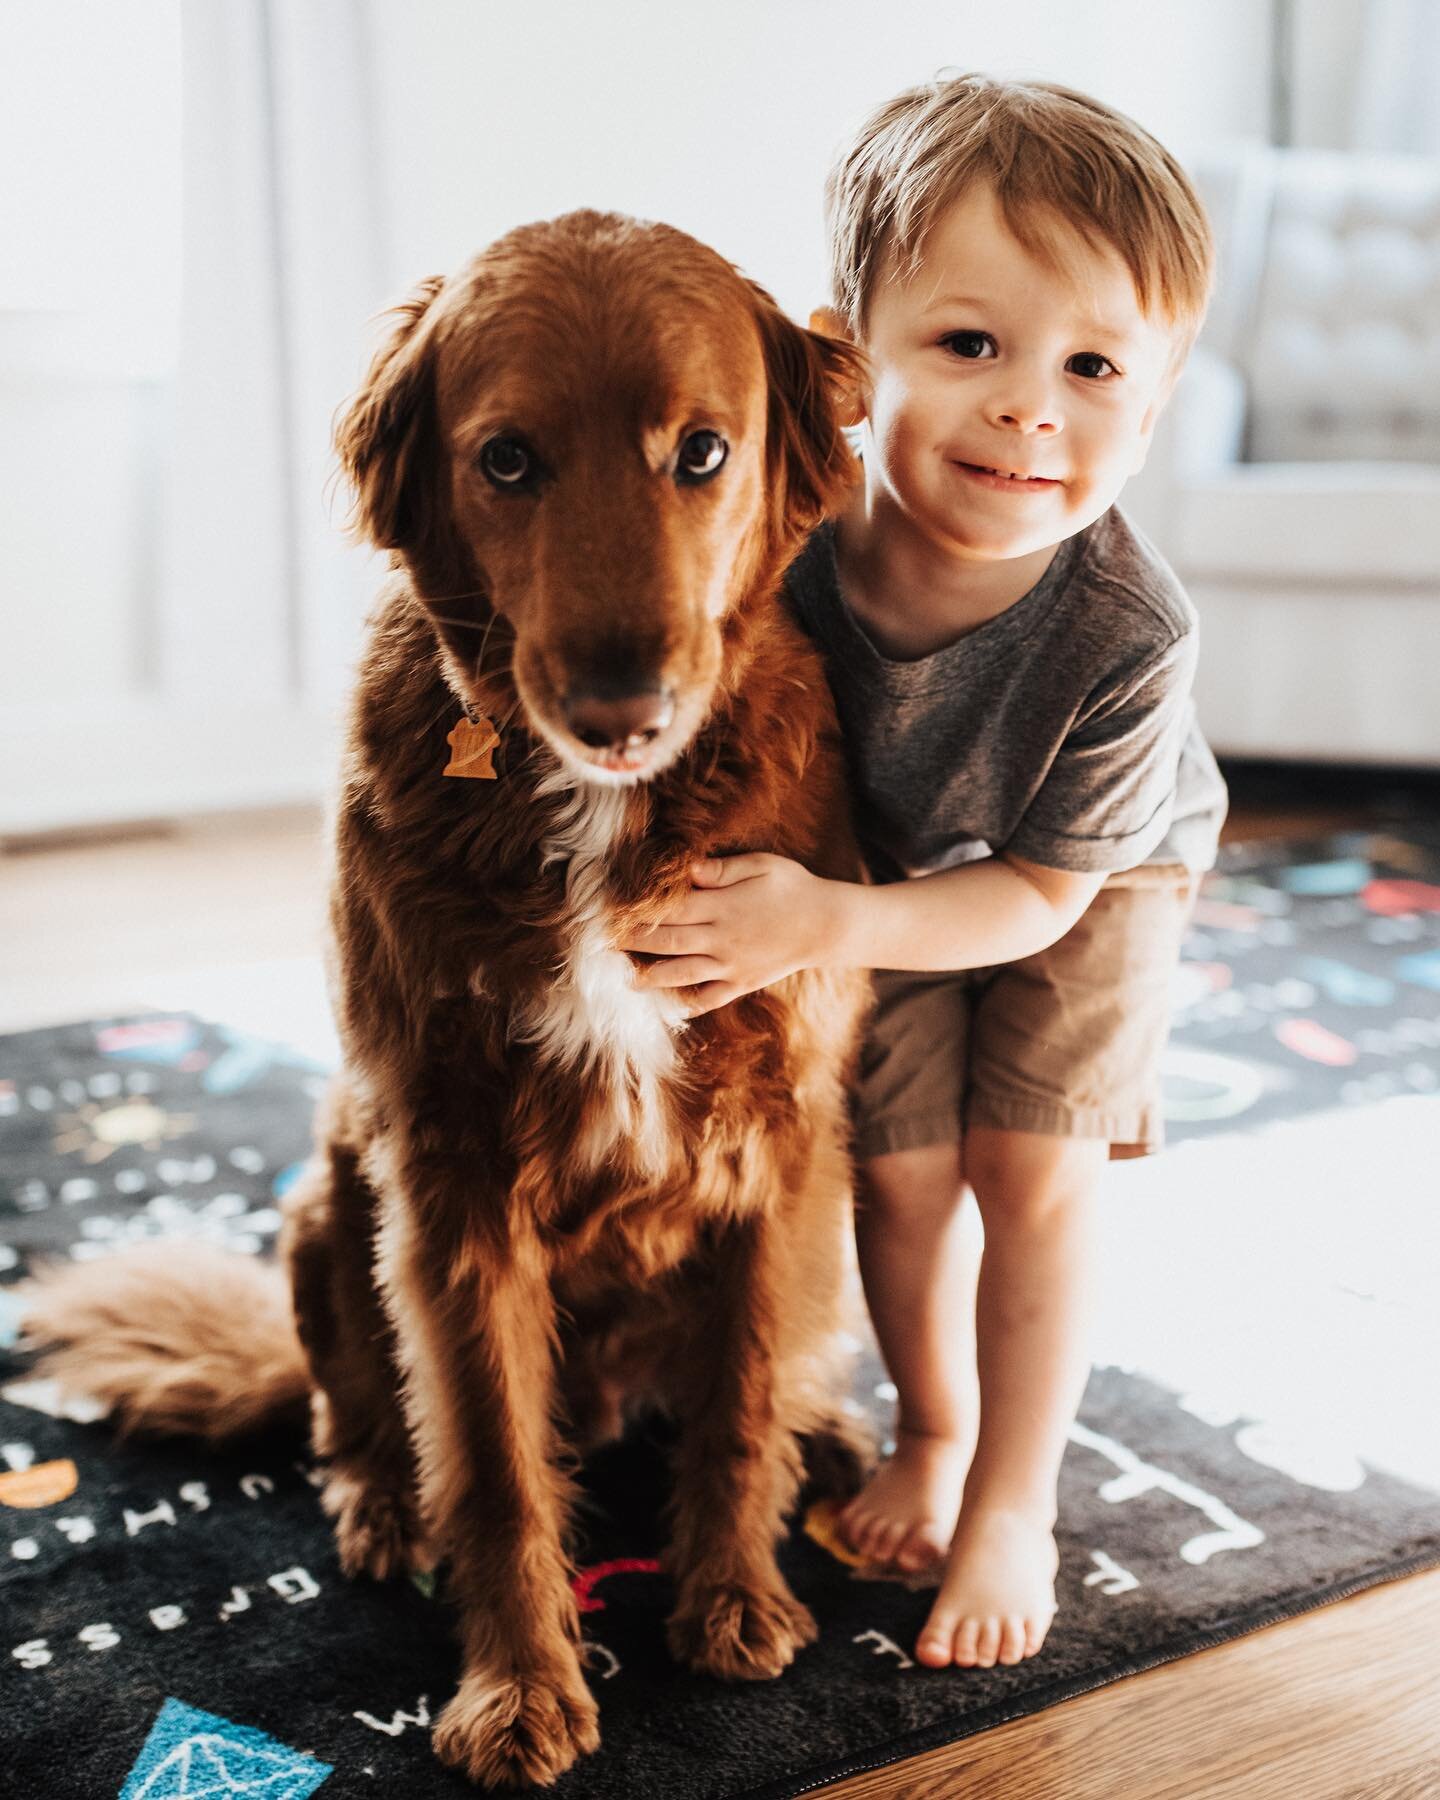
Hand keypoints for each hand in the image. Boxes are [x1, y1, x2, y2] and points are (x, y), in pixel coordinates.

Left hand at [623, 854, 842, 1015]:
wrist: (827, 925)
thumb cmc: (792, 887)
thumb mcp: (761, 865)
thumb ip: (722, 869)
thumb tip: (687, 869)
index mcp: (723, 906)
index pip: (671, 909)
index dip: (639, 909)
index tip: (613, 909)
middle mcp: (721, 939)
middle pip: (667, 941)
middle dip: (633, 942)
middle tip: (604, 942)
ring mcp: (730, 966)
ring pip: (680, 973)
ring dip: (649, 976)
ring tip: (625, 978)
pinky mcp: (741, 983)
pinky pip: (708, 998)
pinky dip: (686, 1003)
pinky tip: (666, 1004)